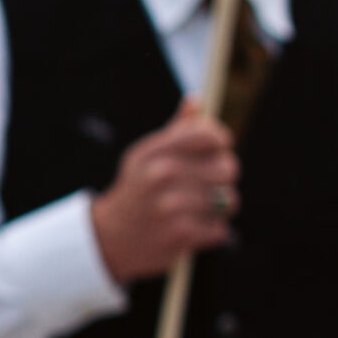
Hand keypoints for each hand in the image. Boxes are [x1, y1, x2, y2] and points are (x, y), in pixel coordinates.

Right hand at [88, 98, 238, 282]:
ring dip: (219, 208)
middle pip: (228, 168)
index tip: (215, 152)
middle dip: (223, 179)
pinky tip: (192, 228)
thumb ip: (175, 130)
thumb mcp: (147, 156)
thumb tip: (196, 100)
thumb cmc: (138, 190)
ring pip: (228, 200)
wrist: (109, 237)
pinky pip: (220, 228)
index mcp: (154, 150)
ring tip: (201, 209)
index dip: (221, 143)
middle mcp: (160, 173)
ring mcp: (169, 205)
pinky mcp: (178, 234)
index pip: (210, 135)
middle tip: (208, 186)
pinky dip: (211, 231)